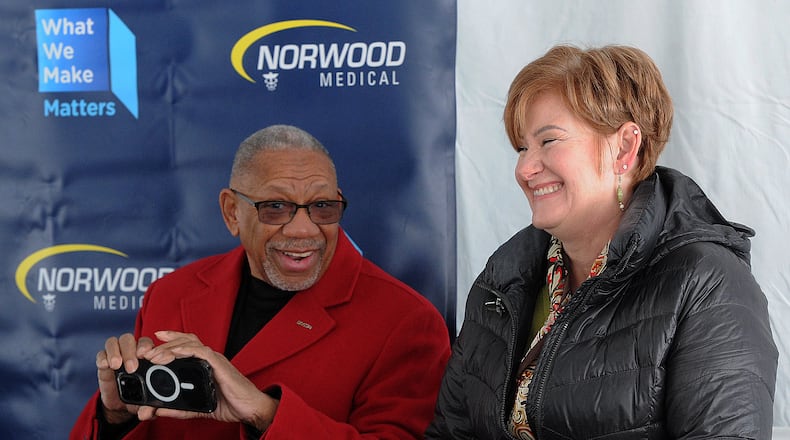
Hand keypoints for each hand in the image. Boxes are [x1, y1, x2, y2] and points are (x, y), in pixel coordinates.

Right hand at [96, 333, 155, 423]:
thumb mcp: (145, 403)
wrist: (120, 404)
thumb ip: (148, 408)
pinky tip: (105, 366)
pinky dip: (102, 357)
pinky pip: (101, 354)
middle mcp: (131, 352)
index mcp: (146, 356)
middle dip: (131, 351)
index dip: (147, 346)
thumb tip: (146, 414)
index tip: (147, 356)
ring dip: (116, 351)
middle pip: (130, 339)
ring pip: (115, 342)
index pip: (147, 343)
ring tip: (117, 365)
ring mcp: (117, 355)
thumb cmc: (138, 398)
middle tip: (132, 367)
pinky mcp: (103, 363)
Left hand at [136, 331, 278, 430]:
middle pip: (185, 341)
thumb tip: (157, 411)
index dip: (171, 338)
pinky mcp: (219, 363)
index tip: (155, 338)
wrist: (250, 408)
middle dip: (164, 344)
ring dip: (170, 347)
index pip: (186, 344)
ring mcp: (214, 359)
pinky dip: (186, 350)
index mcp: (204, 364)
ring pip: (190, 343)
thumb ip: (179, 409)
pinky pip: (201, 351)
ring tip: (154, 356)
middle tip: (146, 352)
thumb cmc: (230, 404)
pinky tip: (174, 353)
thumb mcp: (198, 407)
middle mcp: (209, 358)